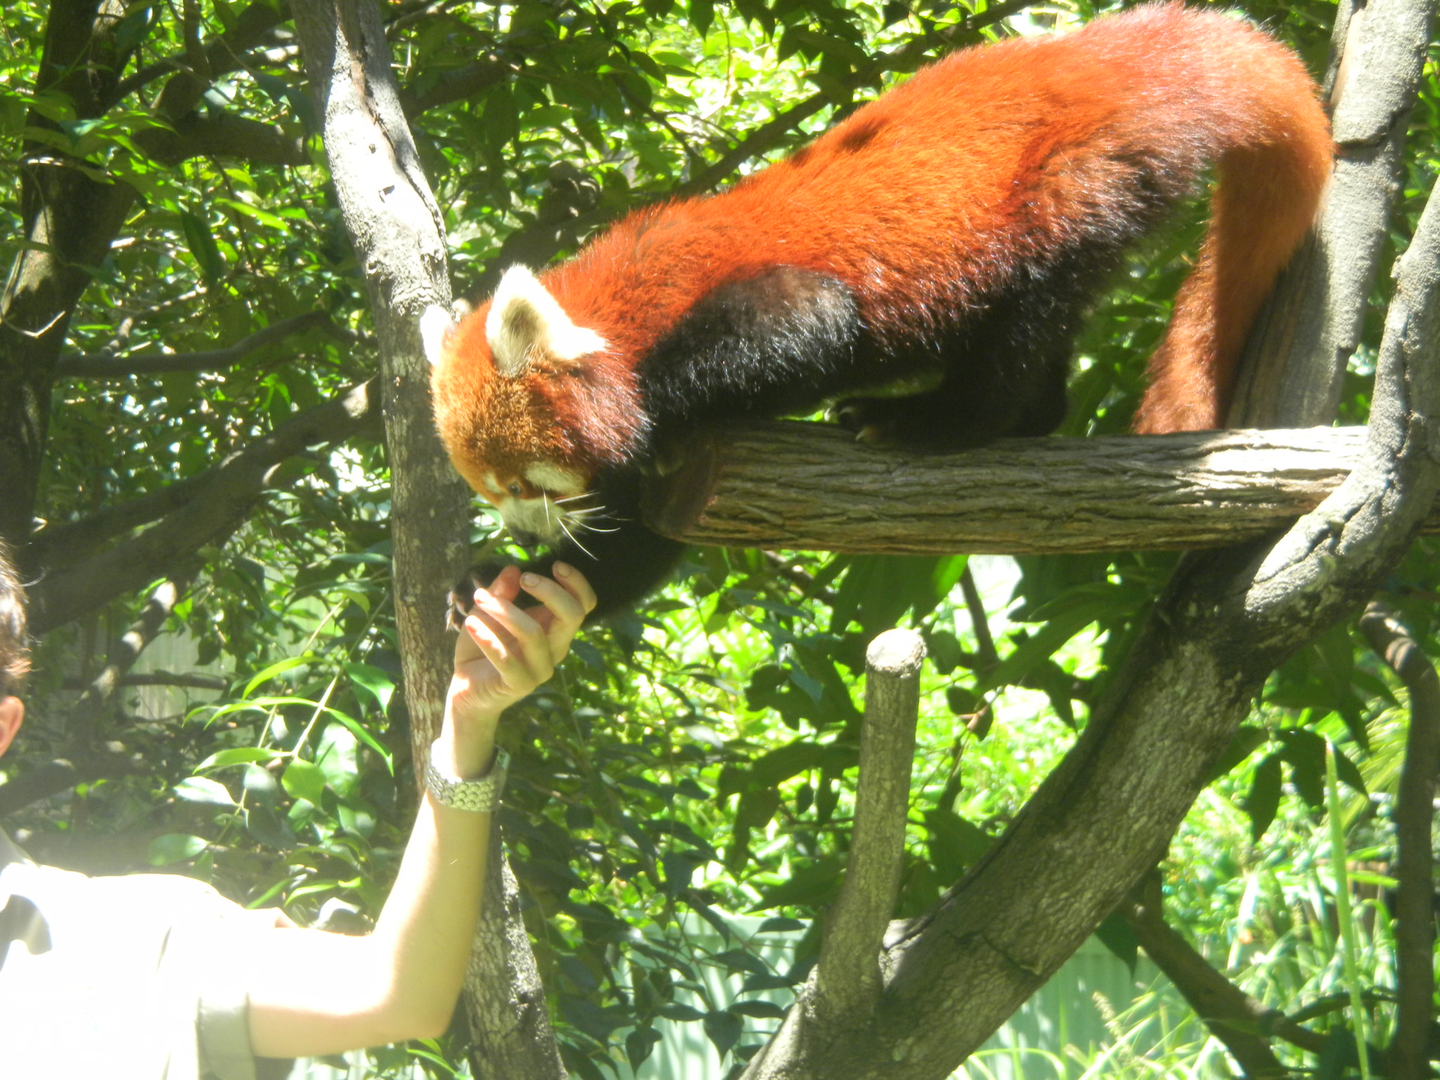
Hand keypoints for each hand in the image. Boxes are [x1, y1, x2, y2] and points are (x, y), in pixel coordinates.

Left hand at [448, 562, 595, 730]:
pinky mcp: (520, 684)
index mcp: (555, 628)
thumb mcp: (489, 612)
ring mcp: (540, 668)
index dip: (577, 583)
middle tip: (525, 579)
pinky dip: (487, 638)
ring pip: (533, 633)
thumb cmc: (483, 646)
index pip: (584, 604)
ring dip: (505, 610)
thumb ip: (501, 592)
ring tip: (480, 597)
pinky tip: (470, 624)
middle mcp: (555, 647)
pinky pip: (506, 658)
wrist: (467, 689)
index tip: (556, 565)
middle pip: (572, 616)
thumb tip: (513, 569)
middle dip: (550, 591)